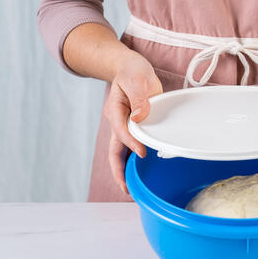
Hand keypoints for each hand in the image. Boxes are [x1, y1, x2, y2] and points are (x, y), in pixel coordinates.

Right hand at [103, 52, 162, 193]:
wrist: (130, 68)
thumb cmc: (133, 72)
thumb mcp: (137, 79)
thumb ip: (139, 97)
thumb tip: (139, 117)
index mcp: (116, 111)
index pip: (122, 132)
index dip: (132, 144)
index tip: (143, 154)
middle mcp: (117, 122)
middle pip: (115, 151)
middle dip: (119, 171)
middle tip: (127, 189)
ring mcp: (124, 127)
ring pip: (121, 153)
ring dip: (125, 171)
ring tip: (132, 189)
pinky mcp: (132, 128)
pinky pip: (131, 148)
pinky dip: (133, 162)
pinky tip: (141, 173)